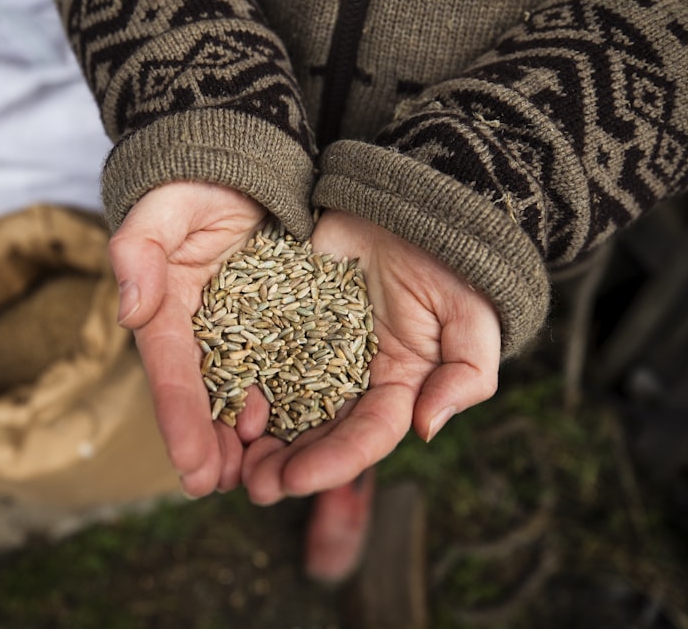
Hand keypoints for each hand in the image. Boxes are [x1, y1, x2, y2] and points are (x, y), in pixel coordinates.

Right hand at [109, 181, 270, 497]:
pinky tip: (291, 436)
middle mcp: (198, 329)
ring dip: (242, 441)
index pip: (171, 370)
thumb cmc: (191, 184)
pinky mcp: (270, 325)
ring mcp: (235, 330)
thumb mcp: (161, 208)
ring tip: (256, 478)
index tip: (191, 467)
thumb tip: (129, 310)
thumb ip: (138, 252)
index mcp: (167, 308)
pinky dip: (281, 407)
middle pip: (200, 396)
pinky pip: (276, 370)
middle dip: (208, 445)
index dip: (180, 419)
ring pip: (237, 394)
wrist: (235, 168)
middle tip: (220, 486)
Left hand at [241, 210, 501, 503]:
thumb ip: (465, 374)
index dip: (333, 462)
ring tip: (226, 458)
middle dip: (286, 463)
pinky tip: (214, 401)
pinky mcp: (283, 320)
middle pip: (317, 432)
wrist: (408, 203)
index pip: (366, 436)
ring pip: (281, 402)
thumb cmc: (452, 262)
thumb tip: (429, 427)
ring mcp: (314, 350)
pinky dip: (237, 380)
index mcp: (397, 387)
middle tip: (251, 485)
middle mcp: (352, 379)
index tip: (295, 480)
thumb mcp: (473, 316)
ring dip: (255, 437)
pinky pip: (257, 353)